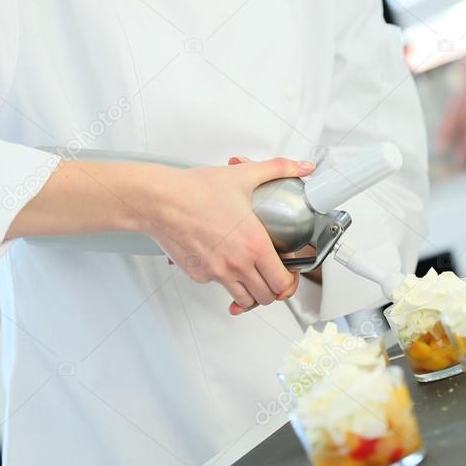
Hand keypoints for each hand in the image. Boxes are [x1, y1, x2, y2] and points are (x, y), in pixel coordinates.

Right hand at [151, 157, 313, 313]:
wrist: (161, 201)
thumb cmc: (197, 190)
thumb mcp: (244, 175)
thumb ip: (279, 169)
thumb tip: (303, 166)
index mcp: (254, 244)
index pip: (282, 282)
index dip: (290, 280)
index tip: (289, 272)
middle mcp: (237, 264)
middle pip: (266, 297)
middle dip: (273, 289)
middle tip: (272, 275)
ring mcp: (217, 273)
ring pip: (244, 299)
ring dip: (251, 291)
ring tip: (252, 275)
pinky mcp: (199, 275)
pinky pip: (218, 286)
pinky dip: (225, 280)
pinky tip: (225, 262)